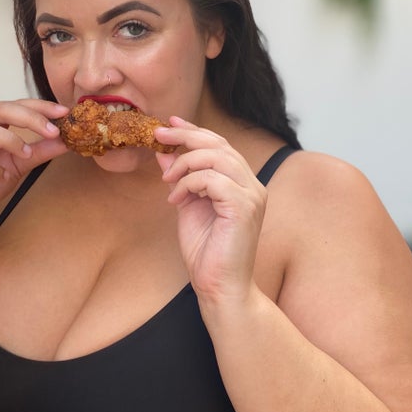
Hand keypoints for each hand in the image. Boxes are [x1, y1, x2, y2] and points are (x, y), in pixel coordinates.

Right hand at [0, 98, 68, 230]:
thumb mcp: (19, 165)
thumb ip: (39, 152)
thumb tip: (66, 141)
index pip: (14, 105)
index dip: (39, 107)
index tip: (64, 113)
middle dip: (28, 117)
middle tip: (52, 130)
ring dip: (6, 139)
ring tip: (26, 153)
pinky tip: (1, 176)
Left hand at [155, 117, 266, 304]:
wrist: (219, 288)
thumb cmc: (206, 254)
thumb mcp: (187, 207)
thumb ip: (181, 180)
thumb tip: (165, 154)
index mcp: (242, 184)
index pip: (221, 145)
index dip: (195, 130)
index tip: (170, 123)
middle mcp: (252, 186)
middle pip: (220, 145)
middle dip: (186, 136)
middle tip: (159, 135)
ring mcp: (251, 196)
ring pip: (217, 157)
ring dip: (185, 164)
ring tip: (167, 181)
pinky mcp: (244, 208)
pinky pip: (212, 179)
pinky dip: (189, 183)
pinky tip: (175, 200)